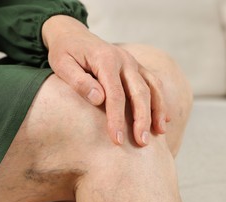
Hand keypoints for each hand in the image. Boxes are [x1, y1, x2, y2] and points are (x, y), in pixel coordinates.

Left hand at [42, 15, 168, 145]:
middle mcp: (124, 60)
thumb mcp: (62, 64)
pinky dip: (160, 101)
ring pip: (152, 87)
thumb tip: (99, 99)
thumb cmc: (64, 52)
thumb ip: (79, 81)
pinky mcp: (135, 67)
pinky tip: (163, 119)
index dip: (117, 119)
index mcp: (106, 60)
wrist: (72, 35)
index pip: (115, 94)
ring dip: (157, 111)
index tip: (117, 140)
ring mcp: (132, 62)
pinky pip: (153, 83)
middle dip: (142, 119)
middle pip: (139, 92)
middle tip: (142, 143)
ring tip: (159, 134)